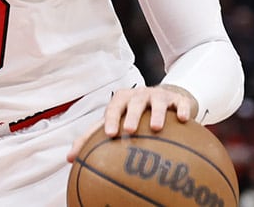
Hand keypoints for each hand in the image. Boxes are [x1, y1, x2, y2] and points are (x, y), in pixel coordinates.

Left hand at [66, 84, 197, 162]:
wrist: (164, 99)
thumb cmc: (133, 114)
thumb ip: (93, 137)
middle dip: (130, 115)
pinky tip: (184, 120)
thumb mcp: (114, 121)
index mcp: (121, 100)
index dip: (110, 120)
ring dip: (156, 113)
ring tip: (155, 127)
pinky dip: (182, 109)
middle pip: (133, 102)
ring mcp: (158, 95)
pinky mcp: (177, 98)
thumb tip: (70, 159)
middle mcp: (138, 95)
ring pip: (157, 101)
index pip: (113, 109)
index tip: (110, 134)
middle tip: (129, 130)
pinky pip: (180, 102)